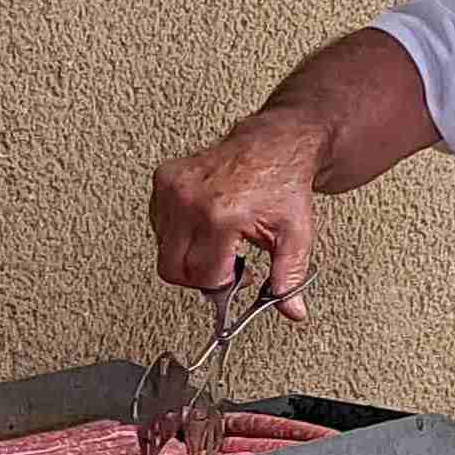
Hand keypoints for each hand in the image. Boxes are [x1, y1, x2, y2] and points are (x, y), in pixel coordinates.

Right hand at [151, 105, 325, 310]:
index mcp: (221, 215)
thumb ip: (289, 277)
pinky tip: (205, 225)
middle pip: (173, 268)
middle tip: (226, 267)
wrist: (275, 144)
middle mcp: (190, 199)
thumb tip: (292, 310)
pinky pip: (159, 225)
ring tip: (219, 242)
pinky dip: (179, 233)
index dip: (222, 286)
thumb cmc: (283, 184)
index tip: (239, 278)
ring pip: (163, 249)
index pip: (202, 276)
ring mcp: (172, 187)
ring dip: (188, 255)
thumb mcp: (295, 235)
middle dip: (199, 277)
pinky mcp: (163, 179)